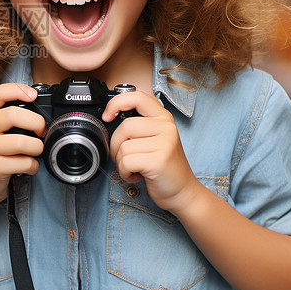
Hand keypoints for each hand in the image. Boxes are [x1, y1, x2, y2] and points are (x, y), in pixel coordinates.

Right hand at [0, 83, 45, 202]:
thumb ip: (12, 115)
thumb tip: (42, 110)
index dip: (18, 90)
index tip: (34, 96)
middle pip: (13, 115)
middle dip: (36, 123)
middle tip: (42, 131)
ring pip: (20, 142)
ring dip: (37, 147)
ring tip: (36, 150)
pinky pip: (23, 162)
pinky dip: (33, 165)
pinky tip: (29, 165)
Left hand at [104, 91, 202, 214]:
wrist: (183, 192)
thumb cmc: (164, 166)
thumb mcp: (155, 139)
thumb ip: (139, 126)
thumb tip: (111, 118)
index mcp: (163, 117)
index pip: (137, 97)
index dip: (117, 103)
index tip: (108, 115)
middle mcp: (166, 126)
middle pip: (125, 127)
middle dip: (117, 146)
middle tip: (127, 158)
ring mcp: (165, 143)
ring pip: (123, 146)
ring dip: (122, 163)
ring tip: (136, 168)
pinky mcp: (159, 160)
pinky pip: (126, 162)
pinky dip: (125, 172)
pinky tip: (138, 175)